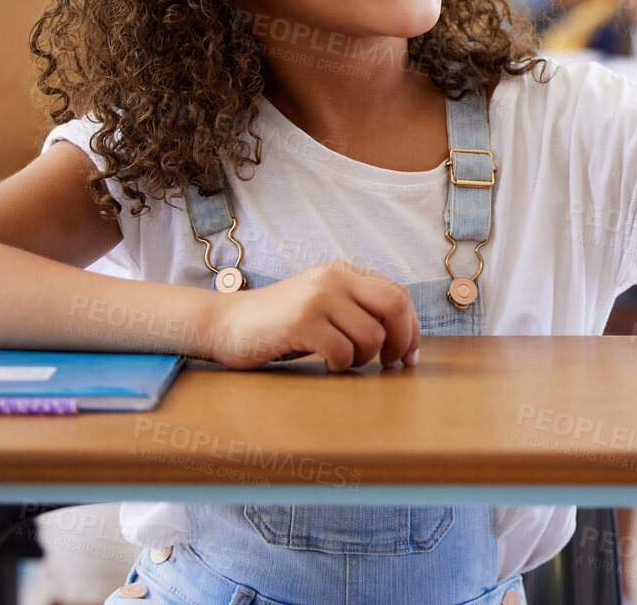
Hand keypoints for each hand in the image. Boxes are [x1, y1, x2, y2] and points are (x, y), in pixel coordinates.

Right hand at [200, 260, 419, 371]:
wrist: (225, 323)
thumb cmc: (279, 323)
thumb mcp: (322, 302)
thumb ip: (357, 307)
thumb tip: (404, 337)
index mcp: (344, 272)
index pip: (398, 294)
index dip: (411, 328)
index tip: (409, 355)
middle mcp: (335, 278)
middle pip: (395, 306)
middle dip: (402, 340)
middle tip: (391, 364)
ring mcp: (318, 297)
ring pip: (372, 335)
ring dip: (363, 358)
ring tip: (342, 360)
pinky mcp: (301, 321)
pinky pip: (343, 351)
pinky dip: (340, 365)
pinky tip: (326, 364)